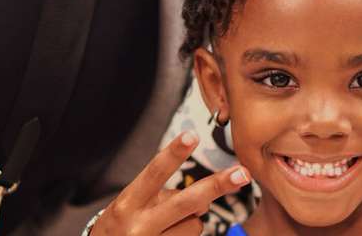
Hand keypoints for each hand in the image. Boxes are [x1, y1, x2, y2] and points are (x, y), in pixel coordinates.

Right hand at [93, 130, 251, 235]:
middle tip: (243, 173)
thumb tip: (205, 203)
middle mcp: (139, 225)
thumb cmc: (118, 227)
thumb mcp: (131, 205)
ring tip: (168, 225)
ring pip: (195, 223)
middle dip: (216, 185)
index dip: (174, 154)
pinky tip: (168, 235)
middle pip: (186, 202)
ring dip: (191, 219)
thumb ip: (163, 196)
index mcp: (128, 203)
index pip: (154, 173)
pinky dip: (186, 234)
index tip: (192, 135)